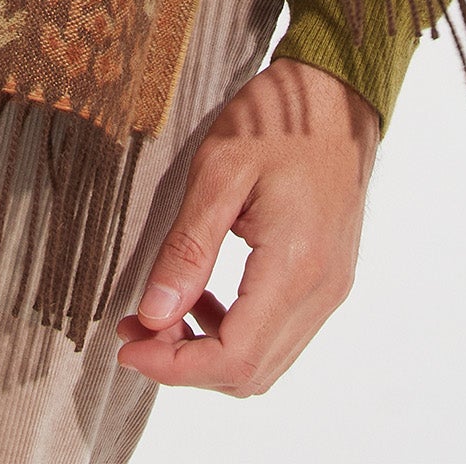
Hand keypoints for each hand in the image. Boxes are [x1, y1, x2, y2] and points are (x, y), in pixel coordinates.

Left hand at [115, 58, 377, 396]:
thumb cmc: (277, 118)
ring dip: (209, 352)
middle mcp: (321, 291)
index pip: (234, 358)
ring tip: (162, 314)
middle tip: (136, 327)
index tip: (128, 345)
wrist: (336, 92)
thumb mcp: (219, 170)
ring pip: (266, 361)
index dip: (174, 367)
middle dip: (185, 364)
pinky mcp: (329, 279)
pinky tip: (204, 298)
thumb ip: (187, 248)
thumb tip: (153, 315)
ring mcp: (330, 288)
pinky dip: (237, 333)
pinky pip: (280, 334)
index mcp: (296, 266)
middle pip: (250, 373)